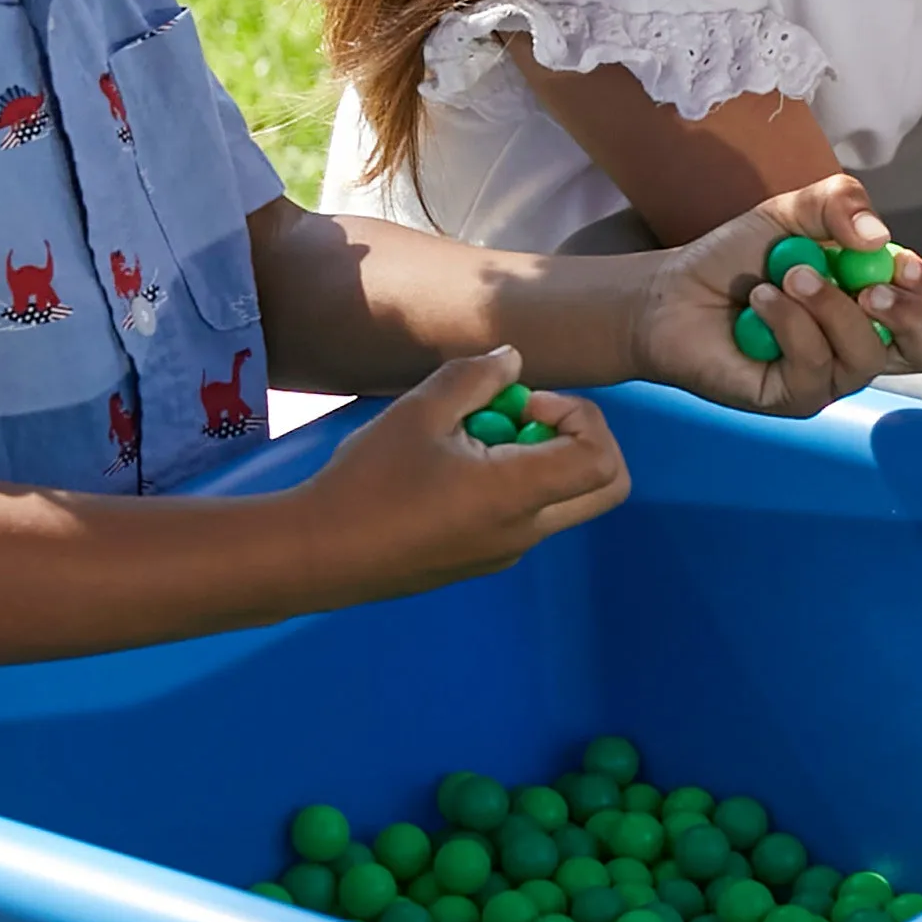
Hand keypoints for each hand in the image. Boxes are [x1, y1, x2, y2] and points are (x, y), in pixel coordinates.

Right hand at [302, 350, 631, 597]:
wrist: (318, 554)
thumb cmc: (367, 482)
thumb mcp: (419, 411)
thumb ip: (474, 377)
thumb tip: (513, 361)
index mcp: (518, 495)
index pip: (603, 459)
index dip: (581, 417)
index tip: (524, 405)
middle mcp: (526, 530)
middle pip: (604, 486)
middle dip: (578, 439)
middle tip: (519, 418)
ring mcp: (507, 551)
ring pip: (563, 499)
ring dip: (538, 458)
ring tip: (470, 438)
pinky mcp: (483, 559)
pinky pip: (526, 515)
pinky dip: (513, 482)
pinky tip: (450, 467)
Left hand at [620, 179, 921, 410]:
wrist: (672, 292)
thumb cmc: (734, 260)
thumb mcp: (791, 213)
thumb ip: (839, 203)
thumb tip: (879, 237)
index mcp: (871, 304)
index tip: (900, 262)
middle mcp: (858, 346)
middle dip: (908, 315)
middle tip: (869, 285)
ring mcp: (828, 378)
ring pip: (863, 355)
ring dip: (828, 305)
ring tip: (788, 275)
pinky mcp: (792, 399)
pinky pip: (813, 366)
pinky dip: (789, 322)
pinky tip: (760, 300)